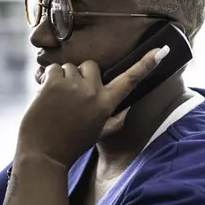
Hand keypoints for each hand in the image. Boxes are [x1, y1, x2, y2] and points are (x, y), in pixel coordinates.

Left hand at [17, 45, 169, 168]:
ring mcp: (74, 86)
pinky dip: (47, 79)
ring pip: (70, 67)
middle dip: (82, 76)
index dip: (146, 64)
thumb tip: (128, 106)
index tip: (161, 50)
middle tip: (72, 96)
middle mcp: (93, 92)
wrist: (43, 154)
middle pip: (92, 66)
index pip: (130, 80)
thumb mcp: (99, 133)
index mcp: (107, 105)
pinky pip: (53, 68)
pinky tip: (46, 96)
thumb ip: (116, 119)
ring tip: (57, 100)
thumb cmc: (71, 144)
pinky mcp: (54, 83)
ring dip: (63, 78)